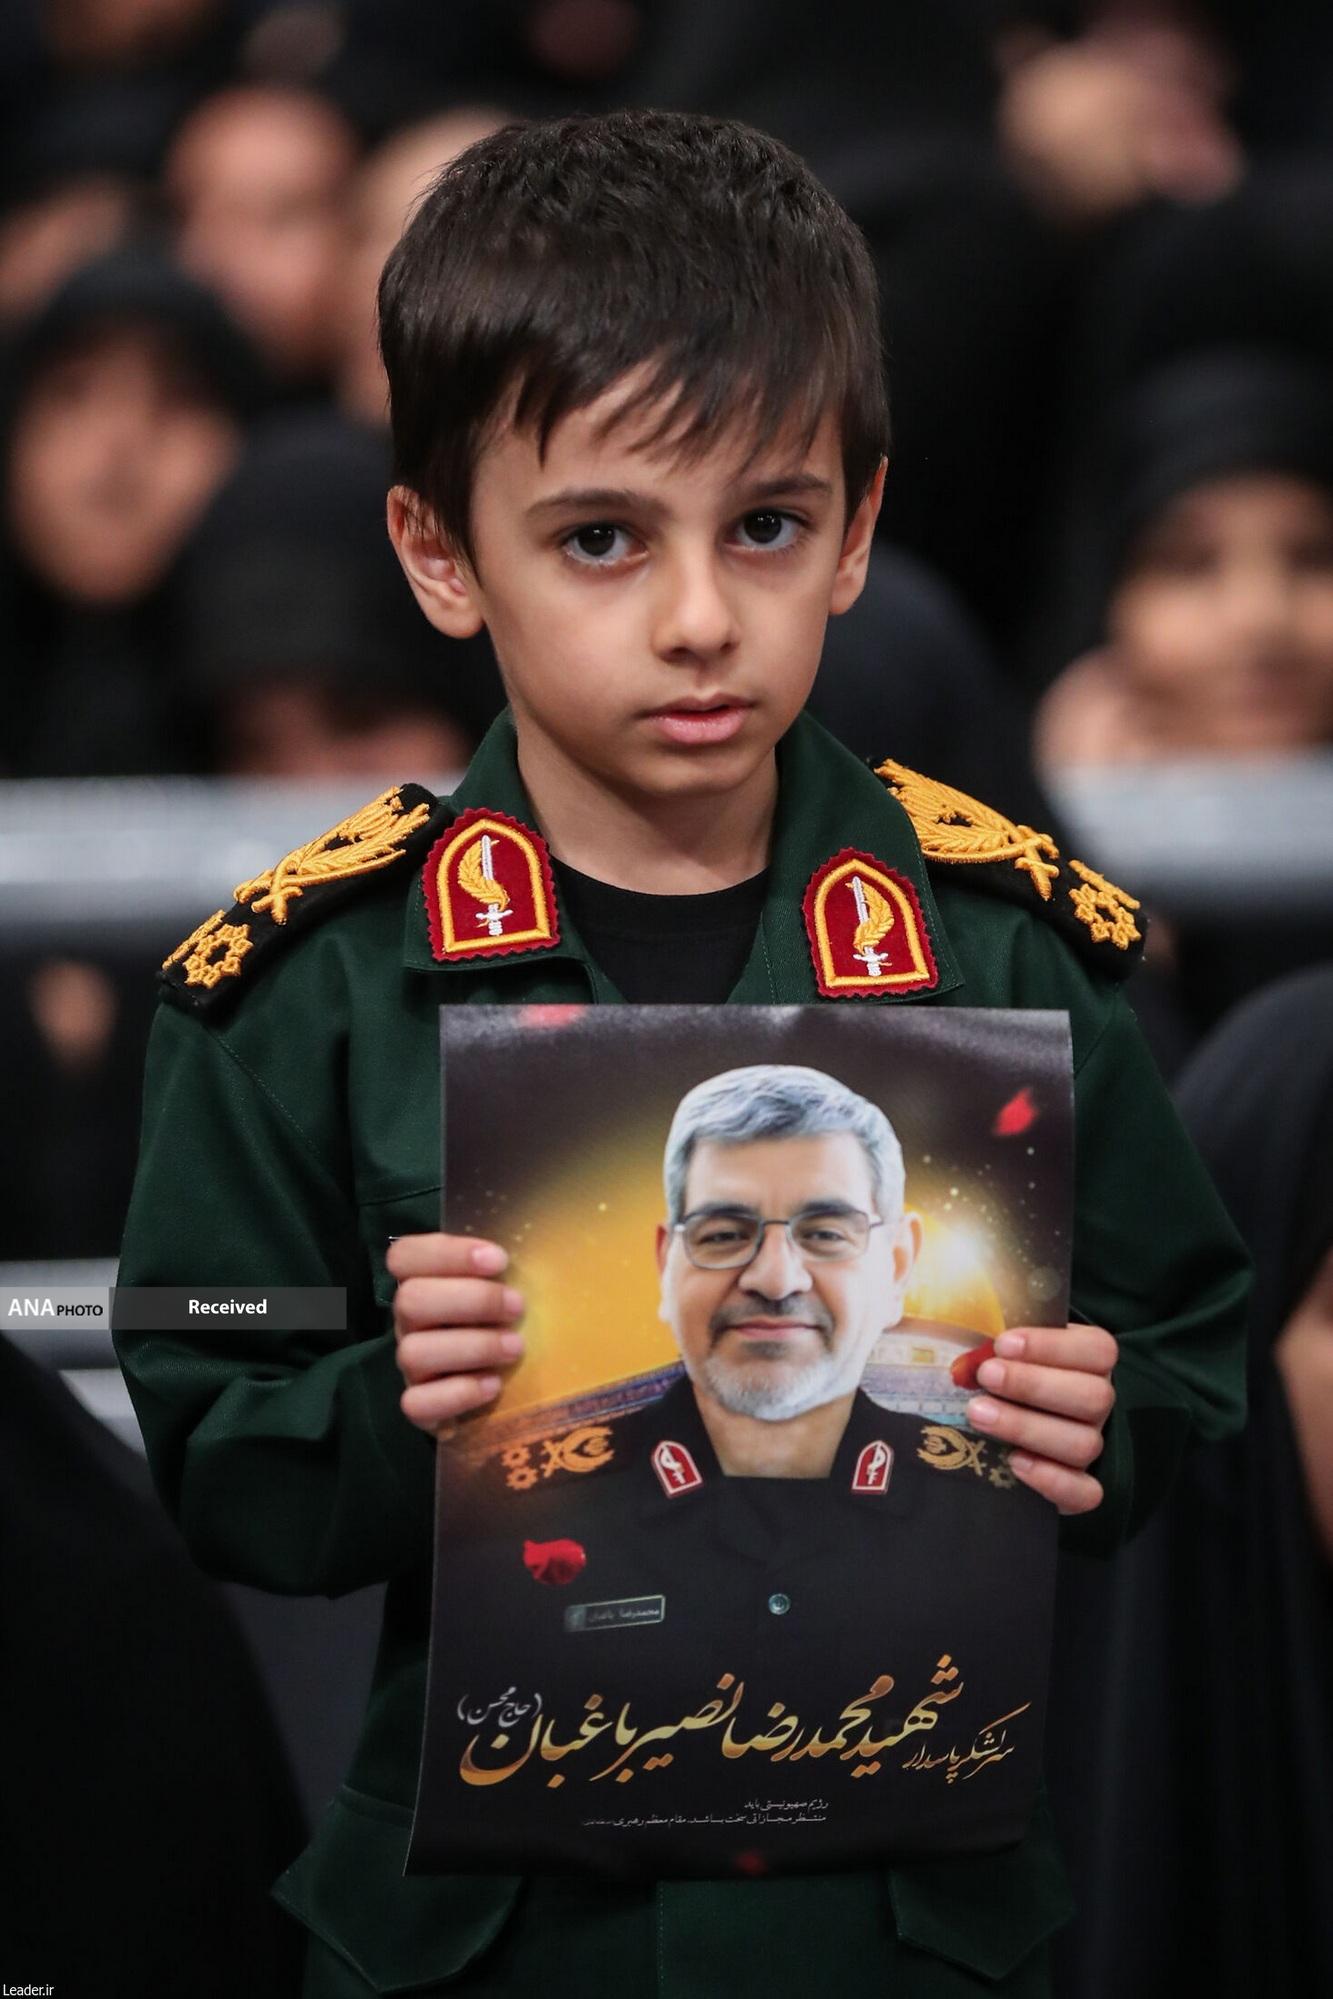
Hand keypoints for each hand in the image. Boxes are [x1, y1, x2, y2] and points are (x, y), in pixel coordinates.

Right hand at [388, 1232, 523, 1437]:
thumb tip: (547, 1250)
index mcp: (423, 1282)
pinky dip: (458, 1393)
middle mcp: (409, 1322)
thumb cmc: (508, 1321)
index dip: (448, 1254)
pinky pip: (417, 1403)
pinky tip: (493, 1385)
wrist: (505, 1386)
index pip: (405, 1255)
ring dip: (471, 1346)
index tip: (499, 1260)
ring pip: (414, 1352)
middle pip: (410, 1300)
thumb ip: (510, 1269)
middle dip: (471, 1300)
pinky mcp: (421, 1406)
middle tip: (518, 1307)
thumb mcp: (508, 1287)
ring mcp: (411, 1366)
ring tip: (515, 1347)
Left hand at [966, 1324, 1116, 1514]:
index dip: (1053, 1346)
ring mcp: (1091, 1444)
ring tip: (979, 1414)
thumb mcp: (1004, 1349)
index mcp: (1090, 1360)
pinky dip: (1053, 1480)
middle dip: (1034, 1385)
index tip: (1003, 1344)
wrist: (1010, 1421)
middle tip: (986, 1377)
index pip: (1097, 1349)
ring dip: (1028, 1427)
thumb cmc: (1005, 1371)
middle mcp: (1096, 1402)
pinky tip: (1015, 1464)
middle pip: (1093, 1397)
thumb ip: (994, 1341)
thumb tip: (949, 1324)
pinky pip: (1086, 1492)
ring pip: (1083, 1443)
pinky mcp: (1079, 1487)